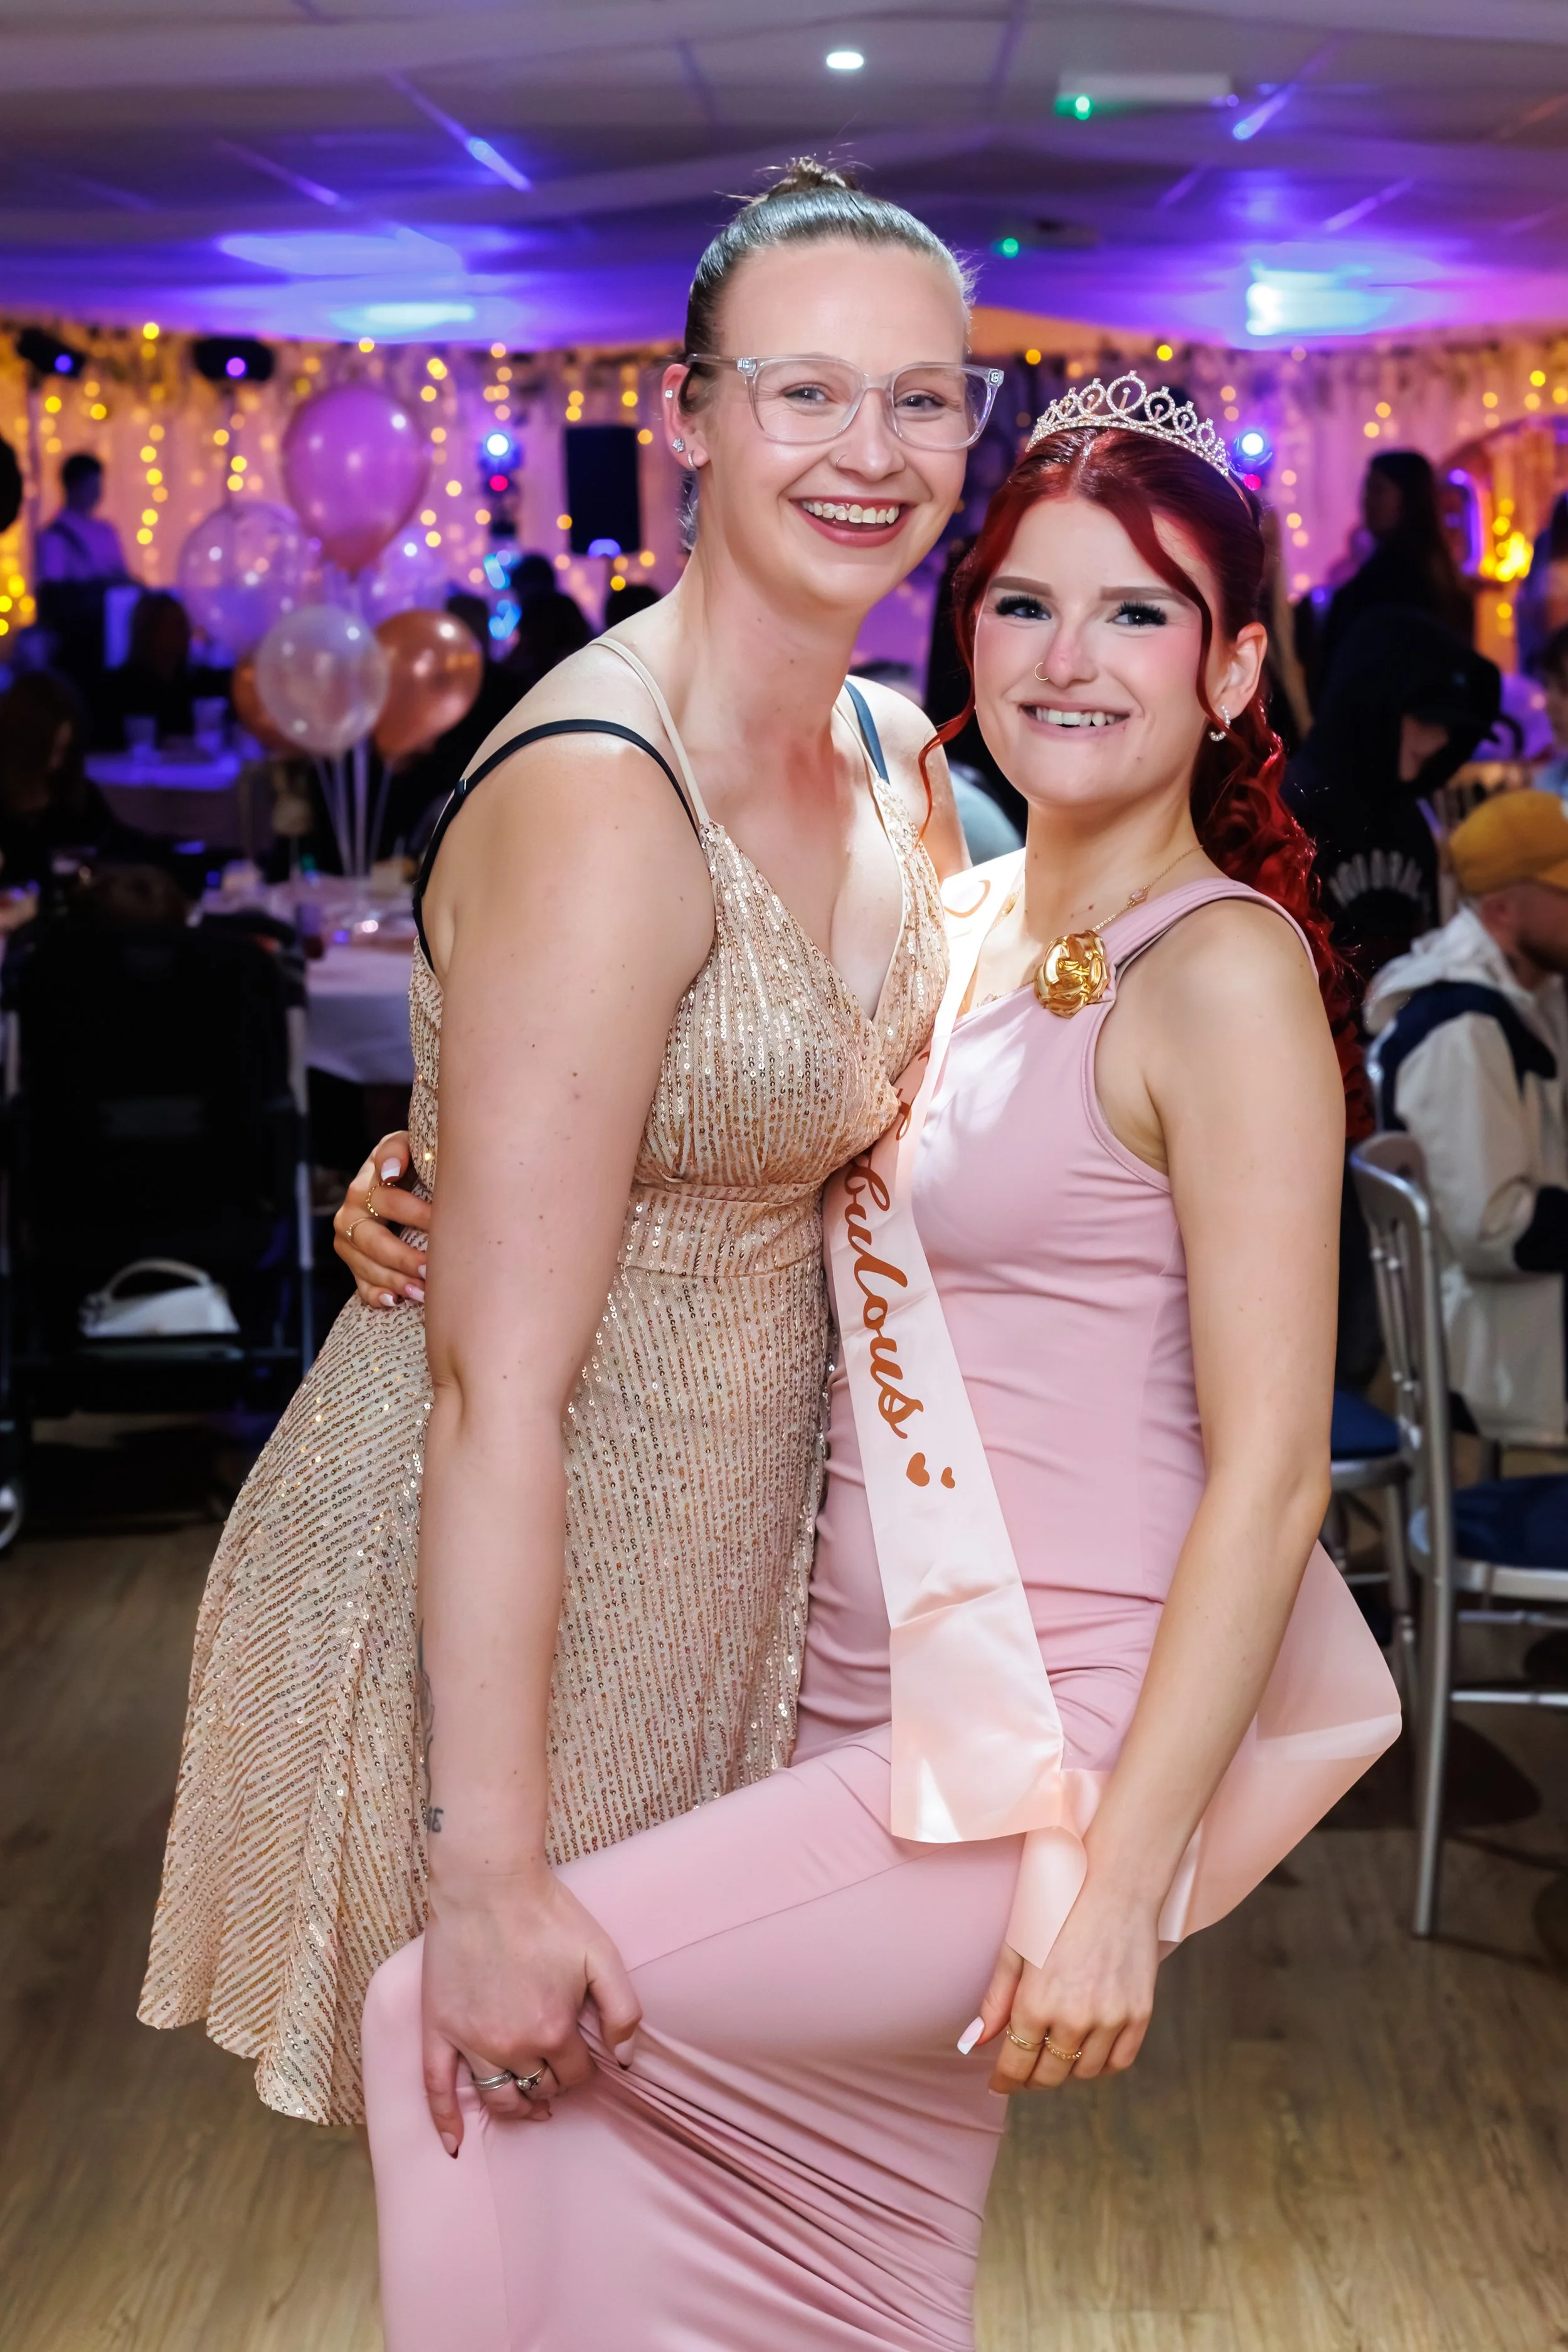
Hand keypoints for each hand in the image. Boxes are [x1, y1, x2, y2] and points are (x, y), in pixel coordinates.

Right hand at [333, 1131, 429, 1306]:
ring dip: (395, 1280)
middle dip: (403, 1257)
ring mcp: (349, 1243)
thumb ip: (397, 1149)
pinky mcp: (354, 1265)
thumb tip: (390, 1171)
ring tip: (423, 1291)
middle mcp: (351, 1215)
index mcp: (365, 1186)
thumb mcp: (405, 1146)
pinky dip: (377, 1295)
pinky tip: (395, 1301)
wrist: (399, 1182)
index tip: (442, 1222)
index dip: (415, 1213)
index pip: (388, 1202)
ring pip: (367, 1267)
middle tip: (432, 1269)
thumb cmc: (411, 1165)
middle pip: (373, 1241)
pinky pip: (361, 1286)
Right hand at [421, 1864, 641, 2155]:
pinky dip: (445, 2121)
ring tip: (529, 2105)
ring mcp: (470, 2041)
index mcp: (552, 2030)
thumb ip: (623, 2009)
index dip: (584, 2068)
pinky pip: (436, 2088)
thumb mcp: (601, 1953)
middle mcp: (511, 2046)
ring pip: (499, 2097)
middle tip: (557, 2067)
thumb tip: (627, 2059)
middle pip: (539, 2088)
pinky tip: (455, 2144)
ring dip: (517, 2106)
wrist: (488, 1883)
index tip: (585, 2055)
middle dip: (553, 2083)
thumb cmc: (547, 1913)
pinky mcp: (438, 2030)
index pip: (576, 2076)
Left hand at [963, 1874, 1159, 2092]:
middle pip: (1049, 2075)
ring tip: (1057, 2052)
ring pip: (1083, 2073)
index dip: (1005, 2080)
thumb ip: (996, 1999)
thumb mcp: (1017, 1946)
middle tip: (1026, 2069)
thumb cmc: (1059, 1908)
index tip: (1000, 2084)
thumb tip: (973, 2042)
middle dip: (1032, 2077)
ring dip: (1066, 2070)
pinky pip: (1119, 2063)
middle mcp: (1073, 2017)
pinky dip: (1102, 2065)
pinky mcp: (1139, 2015)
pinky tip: (1089, 2050)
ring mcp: (1110, 2019)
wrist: (1116, 1886)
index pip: (1016, 2065)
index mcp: (1036, 2001)